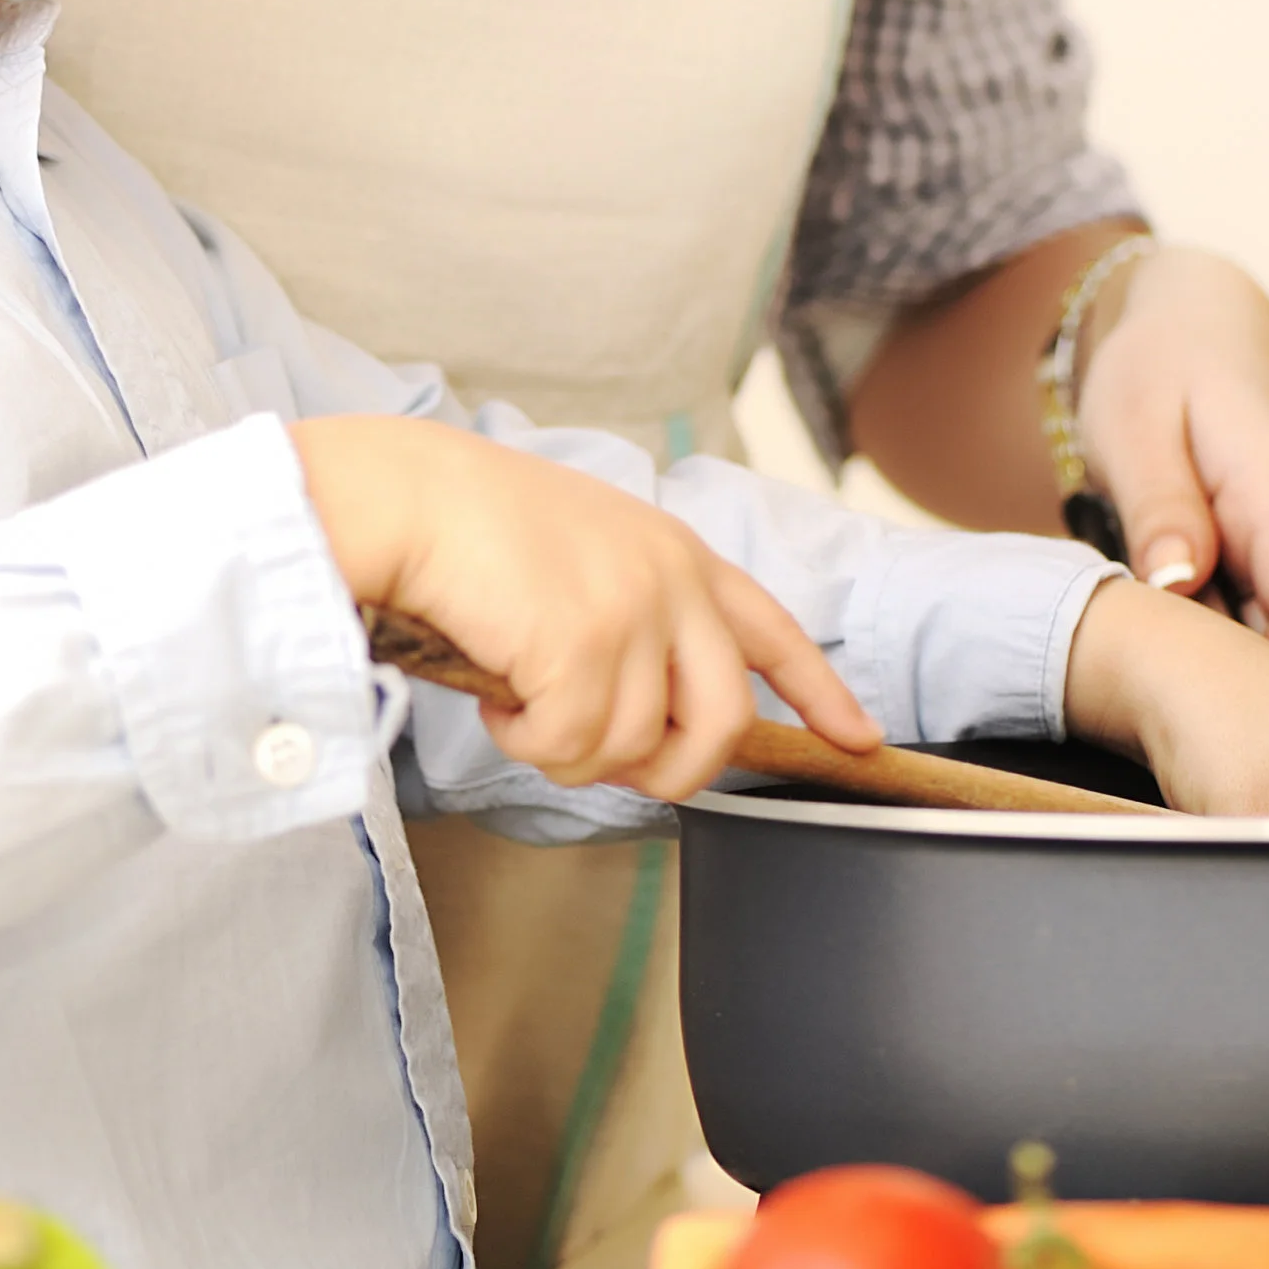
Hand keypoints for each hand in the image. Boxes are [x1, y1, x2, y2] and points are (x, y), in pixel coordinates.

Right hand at [289, 415, 881, 801]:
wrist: (410, 497)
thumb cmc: (473, 530)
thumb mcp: (587, 555)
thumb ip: (638, 623)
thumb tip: (649, 729)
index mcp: (679, 555)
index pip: (774, 633)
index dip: (821, 692)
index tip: (858, 738)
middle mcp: (673, 581)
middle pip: (723, 724)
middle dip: (672, 771)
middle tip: (608, 764)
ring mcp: (635, 613)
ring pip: (635, 751)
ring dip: (567, 751)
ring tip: (521, 697)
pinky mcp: (586, 647)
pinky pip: (571, 750)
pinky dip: (526, 742)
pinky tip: (498, 694)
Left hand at [1078, 246, 1268, 665]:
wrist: (1206, 318)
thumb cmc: (1164, 363)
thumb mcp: (1135, 427)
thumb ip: (1161, 510)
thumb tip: (1180, 586)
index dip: (1255, 688)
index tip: (1177, 703)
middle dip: (1224, 683)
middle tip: (1136, 670)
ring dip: (1216, 654)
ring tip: (1145, 628)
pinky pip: (1268, 621)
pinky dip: (1217, 627)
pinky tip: (1165, 606)